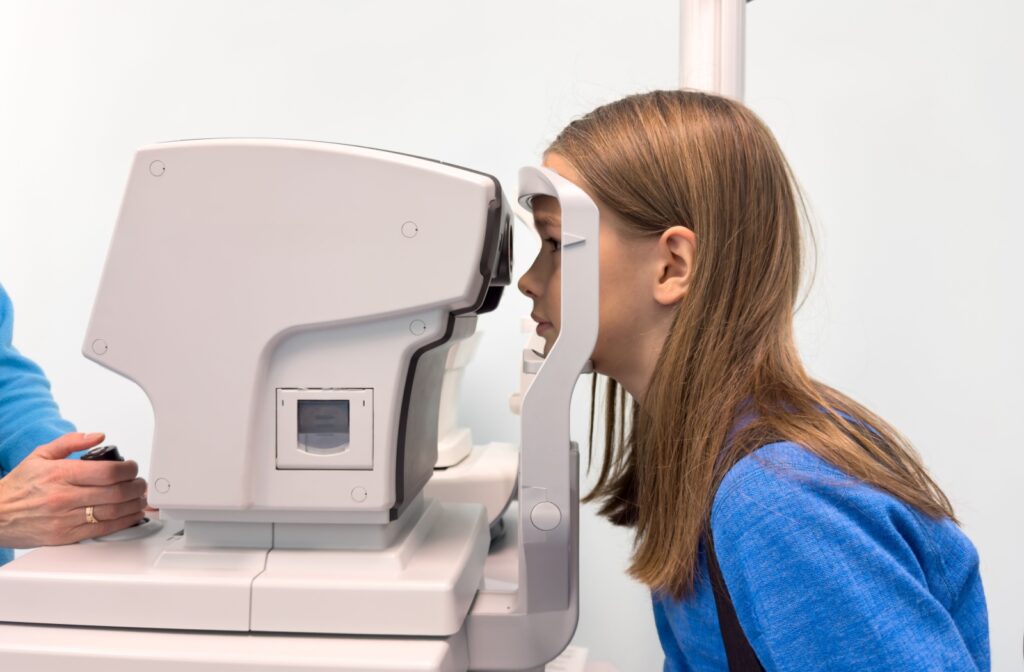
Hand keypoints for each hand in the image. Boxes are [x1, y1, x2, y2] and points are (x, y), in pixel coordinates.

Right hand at [0, 432, 146, 547]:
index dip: (128, 469)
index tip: (133, 468)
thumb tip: (98, 436)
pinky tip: (131, 515)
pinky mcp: (66, 536)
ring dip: (134, 505)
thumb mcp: (40, 455)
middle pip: (115, 492)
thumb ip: (71, 442)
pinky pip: (102, 530)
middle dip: (136, 487)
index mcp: (60, 474)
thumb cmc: (18, 487)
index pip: (107, 472)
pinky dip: (123, 522)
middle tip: (140, 483)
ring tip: (140, 498)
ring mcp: (66, 519)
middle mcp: (64, 497)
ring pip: (113, 512)